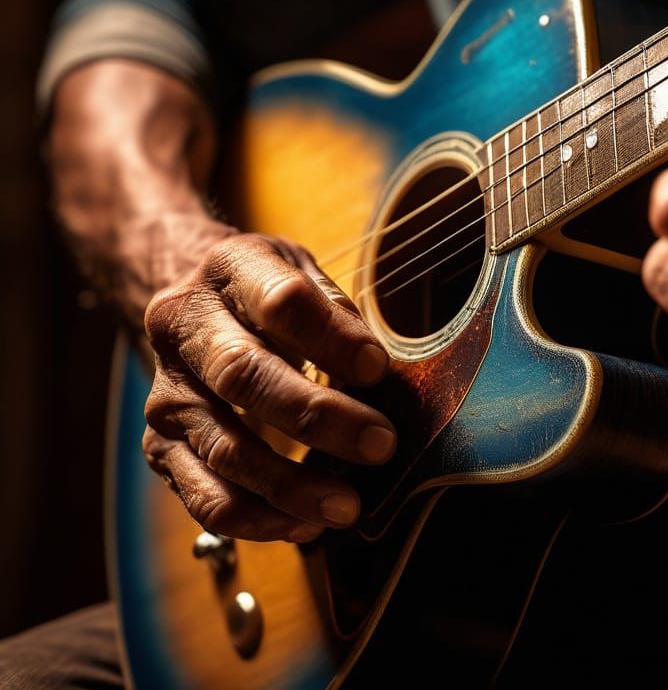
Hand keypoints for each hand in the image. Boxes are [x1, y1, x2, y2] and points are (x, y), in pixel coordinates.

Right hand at [142, 231, 395, 541]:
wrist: (186, 300)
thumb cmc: (263, 291)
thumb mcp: (300, 270)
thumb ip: (335, 311)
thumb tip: (374, 370)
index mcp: (228, 270)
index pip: (278, 301)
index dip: (330, 336)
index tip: (377, 368)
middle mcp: (184, 329)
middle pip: (243, 376)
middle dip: (317, 417)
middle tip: (380, 444)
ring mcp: (167, 392)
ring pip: (224, 447)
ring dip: (291, 485)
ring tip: (348, 505)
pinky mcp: (160, 445)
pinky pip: (205, 494)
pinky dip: (257, 518)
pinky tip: (305, 523)